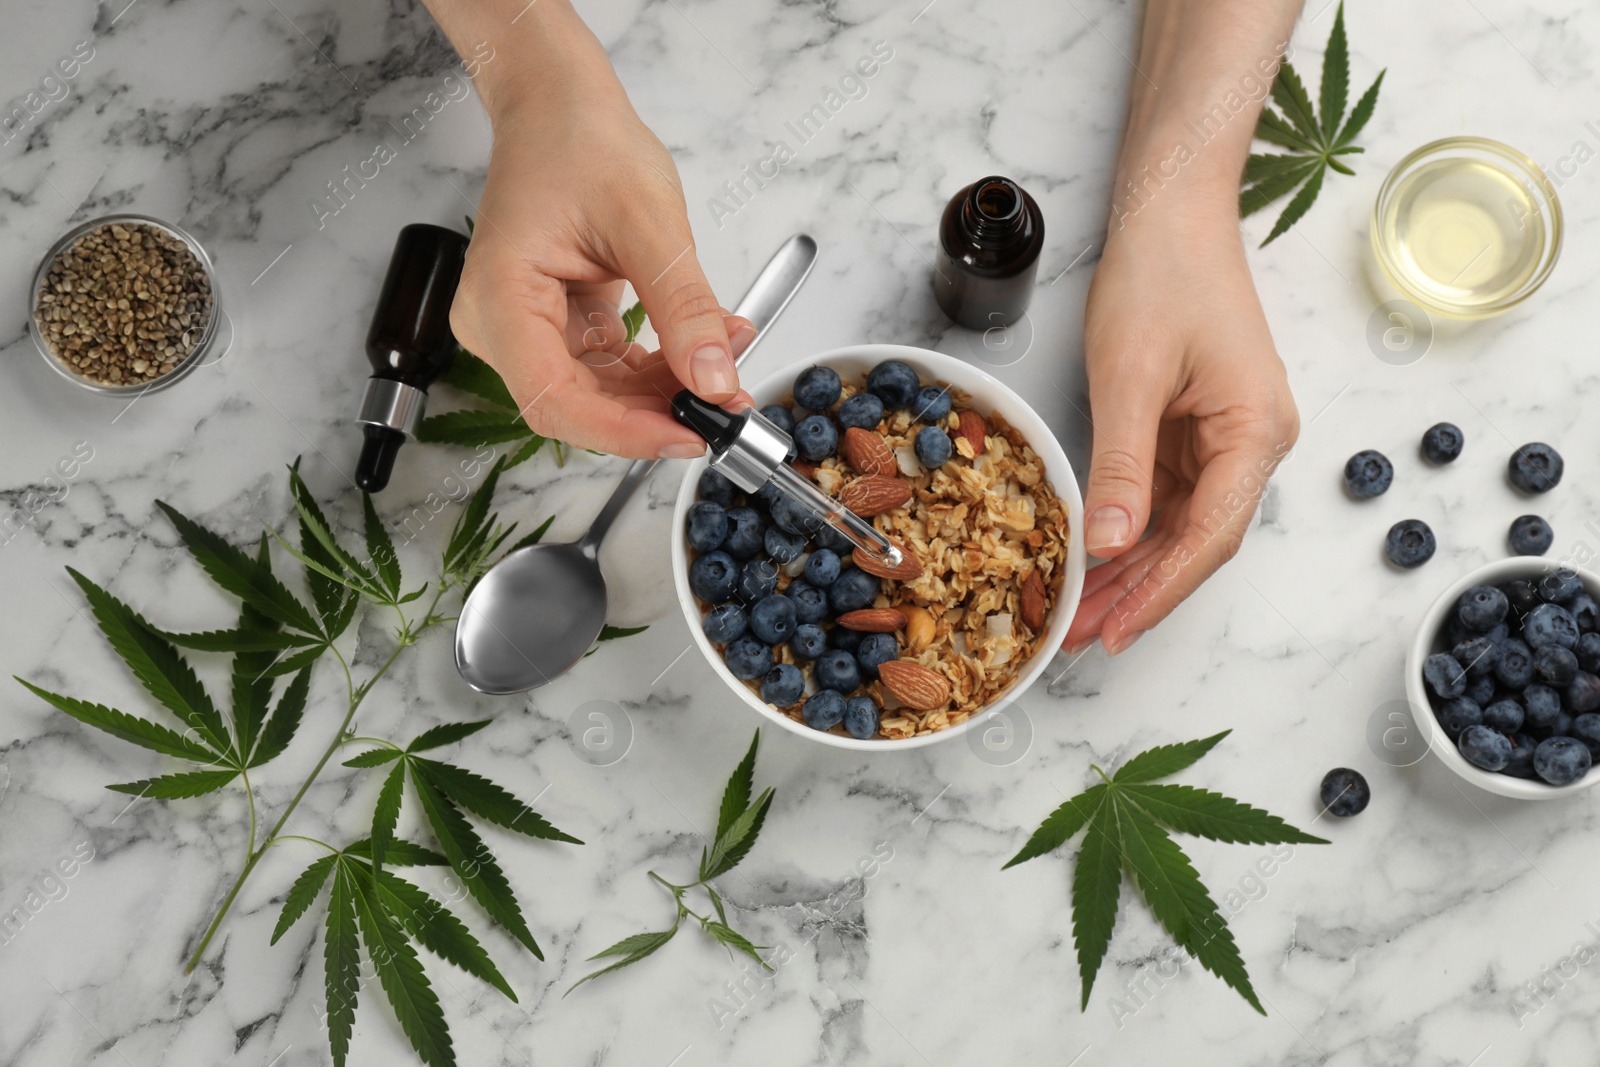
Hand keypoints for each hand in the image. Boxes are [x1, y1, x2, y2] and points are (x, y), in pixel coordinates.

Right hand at [447, 25, 743, 458]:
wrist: (559, 105)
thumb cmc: (581, 141)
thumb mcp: (649, 225)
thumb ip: (685, 310)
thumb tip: (715, 380)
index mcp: (500, 297)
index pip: (555, 400)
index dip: (625, 432)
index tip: (689, 434)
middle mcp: (497, 323)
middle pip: (576, 405)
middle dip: (654, 412)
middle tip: (723, 409)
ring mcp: (521, 328)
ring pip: (595, 393)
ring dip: (661, 392)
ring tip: (721, 370)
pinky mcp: (550, 325)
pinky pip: (603, 369)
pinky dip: (653, 370)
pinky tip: (697, 355)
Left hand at [1064, 194, 1298, 654]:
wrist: (1170, 214)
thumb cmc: (1161, 277)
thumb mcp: (1131, 376)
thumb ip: (1122, 466)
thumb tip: (1109, 545)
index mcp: (1255, 432)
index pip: (1210, 536)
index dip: (1160, 591)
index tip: (1114, 633)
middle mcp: (1252, 443)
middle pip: (1198, 541)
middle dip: (1139, 593)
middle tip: (1080, 637)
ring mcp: (1224, 438)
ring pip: (1178, 525)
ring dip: (1130, 569)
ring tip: (1077, 613)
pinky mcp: (1194, 429)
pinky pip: (1163, 495)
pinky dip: (1127, 528)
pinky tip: (1092, 558)